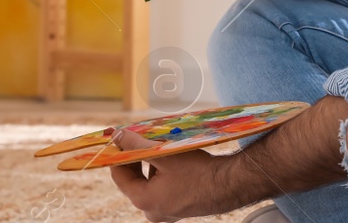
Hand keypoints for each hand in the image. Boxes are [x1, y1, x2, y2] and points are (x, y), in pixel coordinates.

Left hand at [109, 130, 249, 221]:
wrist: (229, 185)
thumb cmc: (197, 171)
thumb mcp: (164, 154)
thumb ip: (137, 145)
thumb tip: (118, 136)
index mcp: (143, 200)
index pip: (119, 175)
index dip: (118, 155)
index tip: (121, 139)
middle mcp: (152, 211)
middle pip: (133, 181)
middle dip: (136, 159)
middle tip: (139, 139)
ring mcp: (166, 212)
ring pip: (149, 184)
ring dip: (150, 165)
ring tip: (159, 146)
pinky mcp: (179, 209)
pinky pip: (163, 189)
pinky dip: (163, 174)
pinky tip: (173, 160)